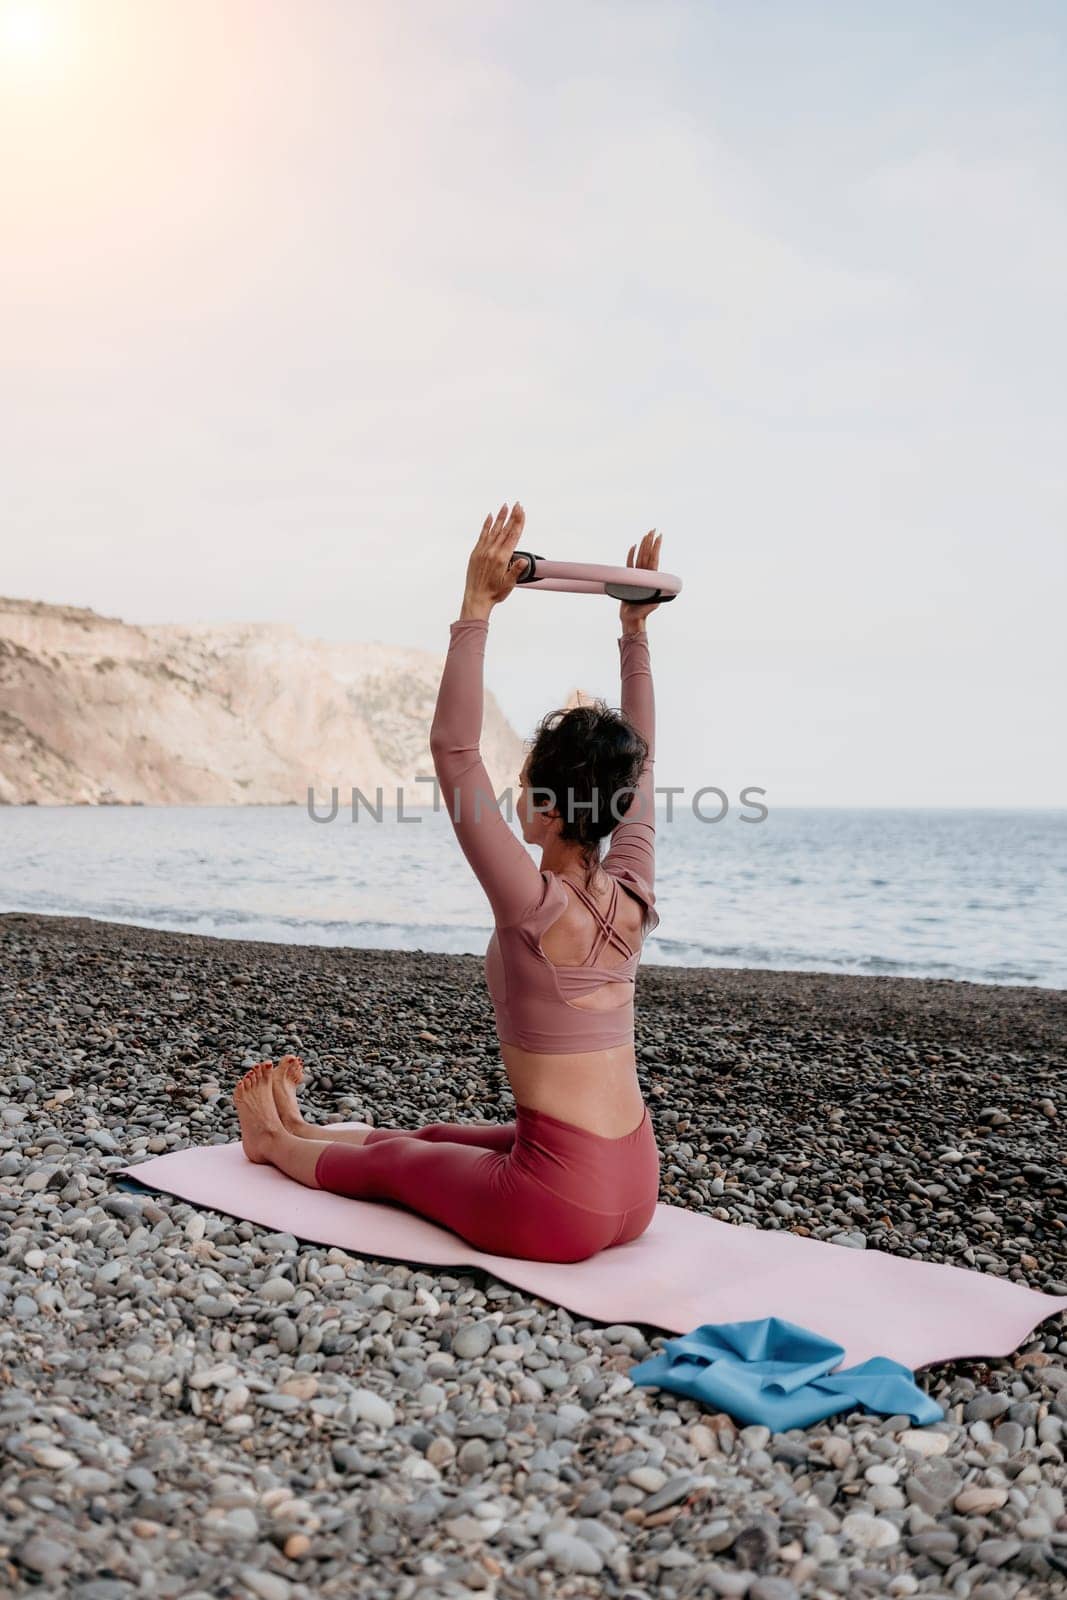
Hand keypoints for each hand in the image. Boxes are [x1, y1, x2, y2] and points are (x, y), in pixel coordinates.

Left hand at [461, 502, 525, 616]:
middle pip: (505, 530)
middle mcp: (492, 552)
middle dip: (512, 516)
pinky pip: (482, 535)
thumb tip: (523, 560)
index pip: (513, 536)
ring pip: (493, 530)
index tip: (522, 512)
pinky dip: (486, 525)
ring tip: (505, 506)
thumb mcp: (509, 583)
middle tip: (517, 504)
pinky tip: (490, 516)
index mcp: (502, 558)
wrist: (476, 598)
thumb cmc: (494, 592)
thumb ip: (516, 570)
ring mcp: (483, 551)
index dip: (518, 522)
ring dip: (500, 517)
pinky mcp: (476, 553)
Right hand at [619, 529, 662, 631]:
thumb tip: (659, 592)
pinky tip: (634, 546)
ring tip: (646, 534)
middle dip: (651, 542)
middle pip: (648, 555)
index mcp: (651, 578)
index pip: (654, 559)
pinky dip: (631, 555)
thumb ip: (654, 598)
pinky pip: (630, 564)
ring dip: (643, 545)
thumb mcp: (650, 605)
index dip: (656, 548)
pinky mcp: (629, 579)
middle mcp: (645, 575)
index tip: (660, 536)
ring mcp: (638, 576)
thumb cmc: (641, 612)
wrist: (632, 618)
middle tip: (653, 530)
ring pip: (640, 557)